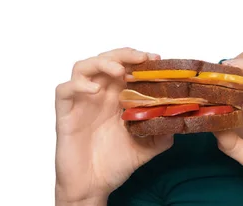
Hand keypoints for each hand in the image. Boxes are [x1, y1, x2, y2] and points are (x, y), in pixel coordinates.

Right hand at [55, 47, 174, 203]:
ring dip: (102, 62)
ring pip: (83, 66)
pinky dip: (78, 84)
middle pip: (106, 59)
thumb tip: (178, 117)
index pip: (127, 66)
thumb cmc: (116, 163)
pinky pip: (64, 90)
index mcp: (119, 96)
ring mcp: (81, 102)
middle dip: (124, 54)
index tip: (156, 59)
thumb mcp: (149, 146)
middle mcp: (100, 94)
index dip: (139, 58)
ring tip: (118, 71)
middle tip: (141, 59)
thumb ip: (164, 131)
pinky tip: (95, 91)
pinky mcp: (65, 114)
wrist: (94, 187)